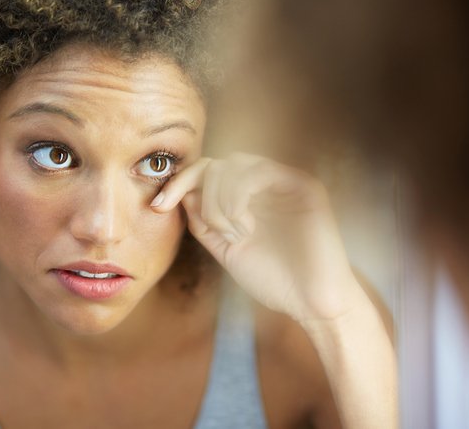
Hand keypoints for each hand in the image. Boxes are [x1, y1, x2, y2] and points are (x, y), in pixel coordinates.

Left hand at [151, 153, 366, 322]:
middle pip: (216, 163)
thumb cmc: (274, 280)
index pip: (206, 172)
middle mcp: (264, 185)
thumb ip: (204, 222)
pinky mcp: (305, 187)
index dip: (178, 183)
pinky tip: (243, 225)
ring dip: (221, 198)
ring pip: (235, 163)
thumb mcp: (226, 250)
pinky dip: (240, 195)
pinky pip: (263, 171)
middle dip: (197, 189)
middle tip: (211, 227)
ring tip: (232, 232)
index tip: (157, 206)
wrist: (311, 305)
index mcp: (245, 197)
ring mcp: (284, 183)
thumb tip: (181, 194)